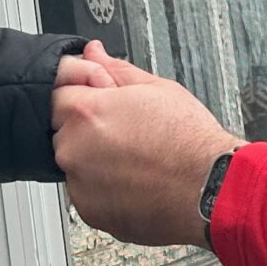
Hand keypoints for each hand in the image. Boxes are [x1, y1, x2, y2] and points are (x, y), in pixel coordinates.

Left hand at [54, 48, 241, 248]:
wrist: (210, 190)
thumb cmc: (190, 142)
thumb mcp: (157, 89)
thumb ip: (116, 70)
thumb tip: (94, 53)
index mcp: (85, 112)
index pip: (57, 95)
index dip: (83, 96)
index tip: (103, 104)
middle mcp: (74, 149)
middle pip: (63, 131)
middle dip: (87, 129)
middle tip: (127, 132)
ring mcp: (79, 184)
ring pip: (75, 164)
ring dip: (94, 160)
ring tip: (135, 159)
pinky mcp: (89, 212)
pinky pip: (87, 193)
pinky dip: (104, 188)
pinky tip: (135, 180)